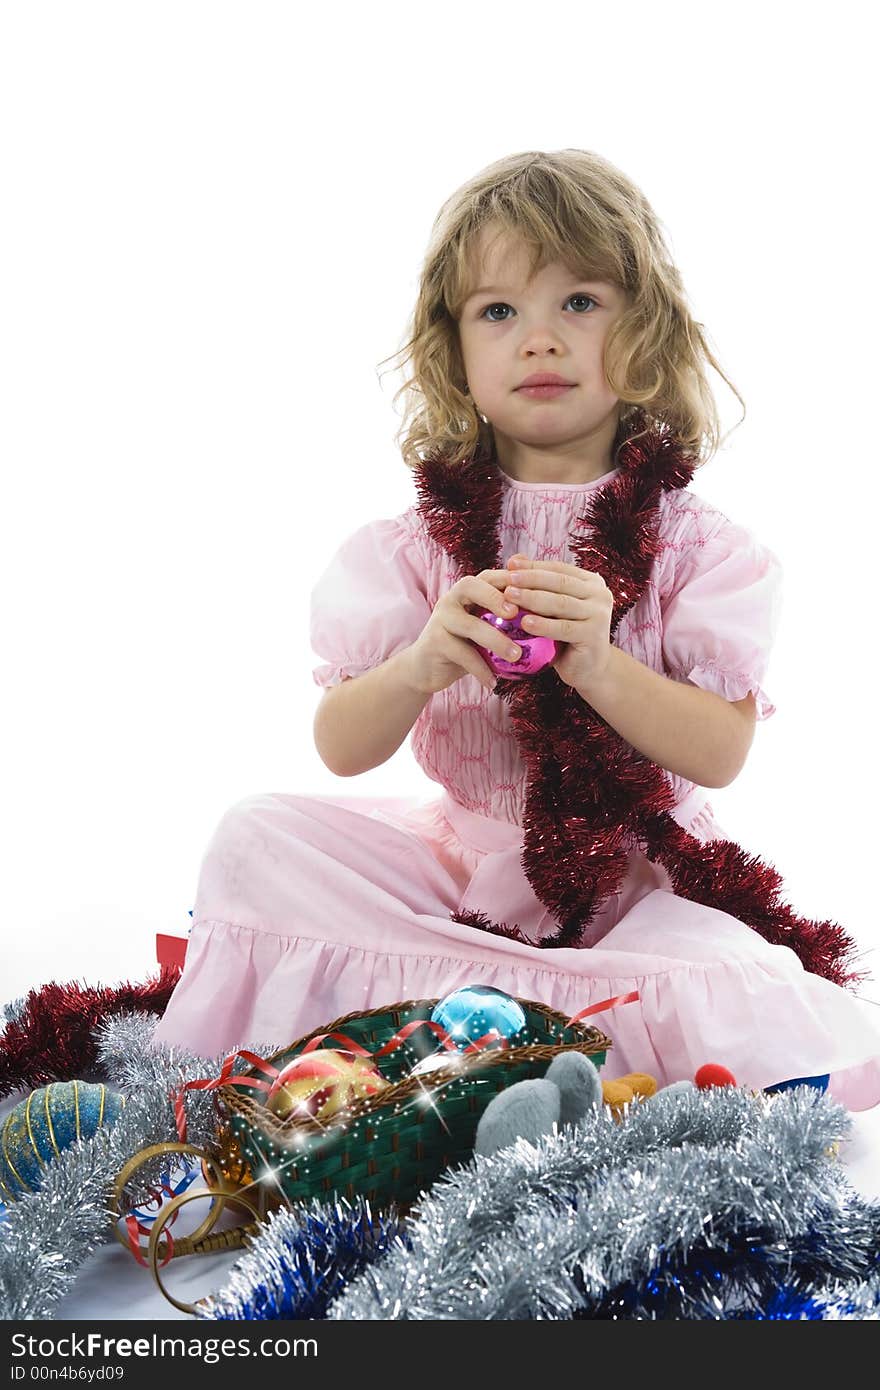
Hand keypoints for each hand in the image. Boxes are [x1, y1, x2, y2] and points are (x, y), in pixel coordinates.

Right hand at [405, 566, 525, 693]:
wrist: (425, 668)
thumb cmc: (463, 646)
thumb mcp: (484, 629)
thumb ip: (506, 620)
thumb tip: (549, 619)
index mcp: (466, 592)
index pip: (489, 576)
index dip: (509, 578)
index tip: (532, 590)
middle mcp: (451, 599)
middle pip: (471, 586)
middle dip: (495, 597)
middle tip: (517, 614)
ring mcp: (440, 619)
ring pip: (469, 624)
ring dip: (495, 640)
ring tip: (516, 656)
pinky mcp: (434, 642)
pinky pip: (461, 654)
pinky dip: (480, 669)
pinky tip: (493, 683)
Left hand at [502, 552, 613, 690]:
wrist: (589, 669)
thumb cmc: (566, 636)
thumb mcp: (553, 609)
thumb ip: (539, 585)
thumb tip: (514, 559)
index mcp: (591, 582)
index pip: (559, 569)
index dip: (534, 566)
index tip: (510, 565)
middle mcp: (599, 594)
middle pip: (560, 583)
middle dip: (531, 579)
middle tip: (507, 579)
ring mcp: (599, 614)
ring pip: (561, 603)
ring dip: (533, 598)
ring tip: (510, 596)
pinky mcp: (594, 635)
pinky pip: (563, 627)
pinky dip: (543, 624)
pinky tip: (525, 623)